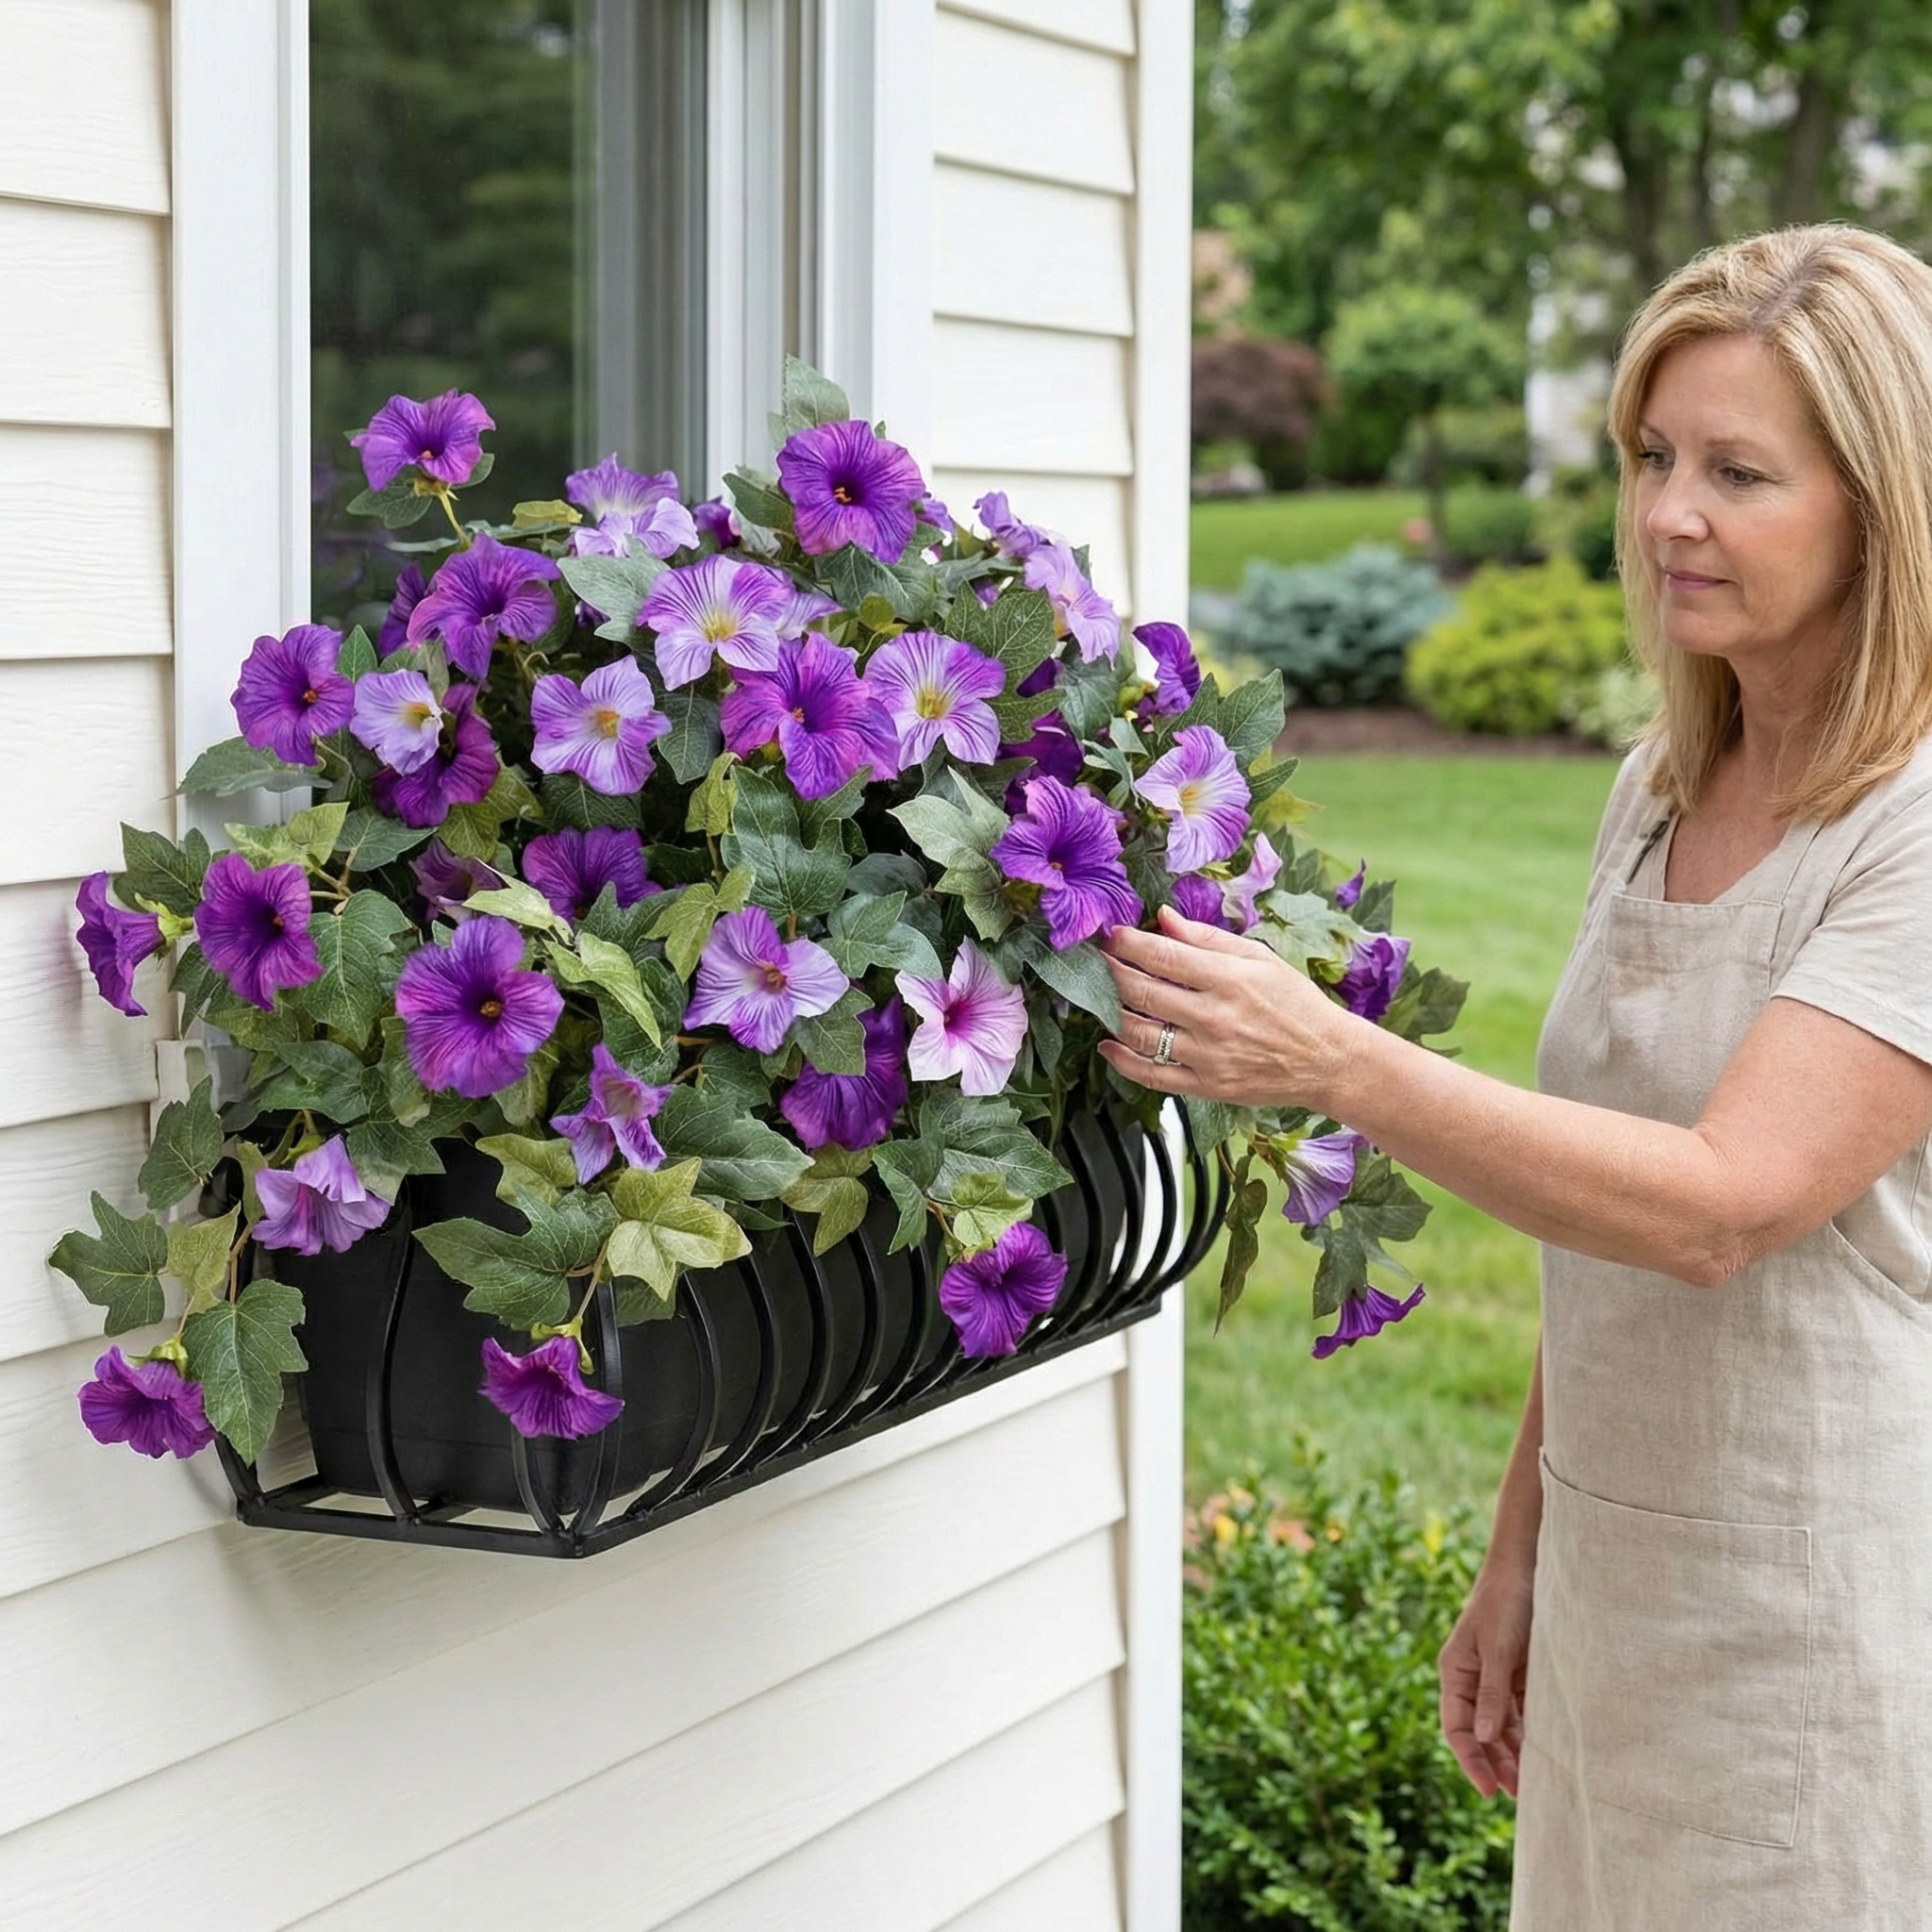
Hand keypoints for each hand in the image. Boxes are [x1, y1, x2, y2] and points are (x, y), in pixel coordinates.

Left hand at [1099, 907, 1352, 1110]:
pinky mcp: (1205, 1086)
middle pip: (1141, 991)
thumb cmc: (1296, 1004)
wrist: (1327, 1060)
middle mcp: (1213, 1017)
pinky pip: (1150, 1074)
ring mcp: (1207, 1055)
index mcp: (1228, 979)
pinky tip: (1108, 1045)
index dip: (1127, 942)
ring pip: (1137, 1033)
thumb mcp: (1259, 958)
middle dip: (1110, 971)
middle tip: (1097, 961)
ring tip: (1101, 997)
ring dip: (1109, 1012)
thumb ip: (1207, 938)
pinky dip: (1121, 1060)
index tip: (1111, 935)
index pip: (1161, 955)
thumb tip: (1164, 917)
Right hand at [1438, 1559, 1534, 1798]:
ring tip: (1533, 1783)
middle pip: (1479, 1733)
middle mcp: (1472, 1680)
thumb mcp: (1498, 1649)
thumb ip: (1492, 1693)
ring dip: (1513, 1754)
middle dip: (1495, 1764)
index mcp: (1456, 1672)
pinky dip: (1528, 1733)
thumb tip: (1485, 1738)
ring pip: (1500, 1727)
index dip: (1470, 1760)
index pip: (1457, 1727)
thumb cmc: (1505, 1603)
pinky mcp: (1518, 1675)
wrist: (1527, 1567)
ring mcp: (1495, 1678)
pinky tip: (1543, 1751)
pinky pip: (1520, 1713)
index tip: (1489, 1790)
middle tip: (1519, 1795)